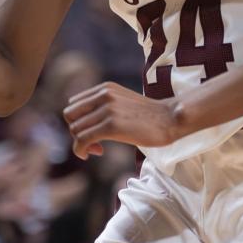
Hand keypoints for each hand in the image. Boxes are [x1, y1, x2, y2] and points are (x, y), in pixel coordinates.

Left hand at [62, 81, 179, 157]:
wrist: (172, 119)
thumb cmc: (151, 116)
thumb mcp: (124, 102)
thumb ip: (105, 106)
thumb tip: (85, 124)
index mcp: (105, 88)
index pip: (74, 105)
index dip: (79, 122)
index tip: (93, 133)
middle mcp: (103, 95)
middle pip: (70, 116)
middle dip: (77, 132)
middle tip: (94, 143)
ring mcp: (107, 110)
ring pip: (75, 130)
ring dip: (82, 144)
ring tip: (99, 149)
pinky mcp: (111, 125)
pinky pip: (82, 140)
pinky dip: (81, 150)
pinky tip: (95, 153)